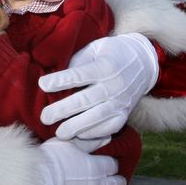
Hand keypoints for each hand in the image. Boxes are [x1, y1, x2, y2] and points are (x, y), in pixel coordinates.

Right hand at [36, 139, 125, 184]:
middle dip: (117, 181)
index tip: (106, 166)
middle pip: (118, 183)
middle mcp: (101, 184)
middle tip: (113, 182)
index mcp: (97, 165)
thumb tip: (104, 138)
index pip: (113, 165)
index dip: (110, 165)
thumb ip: (86, 142)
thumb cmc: (49, 163)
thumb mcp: (66, 144)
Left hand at [39, 33, 157, 148]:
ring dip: (77, 127)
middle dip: (63, 110)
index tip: (42, 84)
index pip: (79, 74)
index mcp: (104, 66)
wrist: (143, 63)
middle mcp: (113, 85)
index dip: (60, 80)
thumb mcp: (95, 48)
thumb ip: (78, 62)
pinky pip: (110, 127)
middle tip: (44, 118)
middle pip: (85, 99)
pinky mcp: (124, 114)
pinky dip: (94, 133)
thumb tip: (58, 78)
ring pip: (97, 117)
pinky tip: (79, 136)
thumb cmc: (111, 53)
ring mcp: (120, 101)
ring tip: (59, 134)